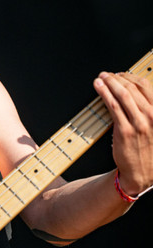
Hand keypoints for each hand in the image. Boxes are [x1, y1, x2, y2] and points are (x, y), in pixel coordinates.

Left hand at [94, 71, 152, 195]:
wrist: (142, 173)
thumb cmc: (148, 149)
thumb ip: (149, 109)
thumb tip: (135, 93)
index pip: (146, 85)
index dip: (130, 76)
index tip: (121, 74)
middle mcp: (152, 115)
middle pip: (132, 87)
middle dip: (117, 77)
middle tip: (107, 75)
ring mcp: (138, 123)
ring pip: (122, 94)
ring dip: (109, 82)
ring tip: (101, 78)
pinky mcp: (124, 130)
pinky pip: (113, 106)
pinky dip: (104, 93)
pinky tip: (98, 87)